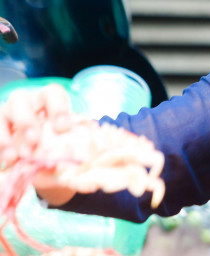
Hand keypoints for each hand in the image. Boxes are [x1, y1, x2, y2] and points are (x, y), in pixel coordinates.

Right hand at [1, 84, 164, 207]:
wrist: (46, 161)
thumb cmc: (67, 147)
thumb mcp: (85, 146)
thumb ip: (105, 148)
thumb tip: (148, 160)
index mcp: (51, 102)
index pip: (53, 93)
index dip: (57, 108)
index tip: (65, 128)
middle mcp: (27, 106)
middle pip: (20, 99)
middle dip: (28, 119)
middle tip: (35, 140)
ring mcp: (7, 119)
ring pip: (2, 114)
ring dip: (7, 134)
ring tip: (17, 155)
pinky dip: (0, 147)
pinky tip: (7, 163)